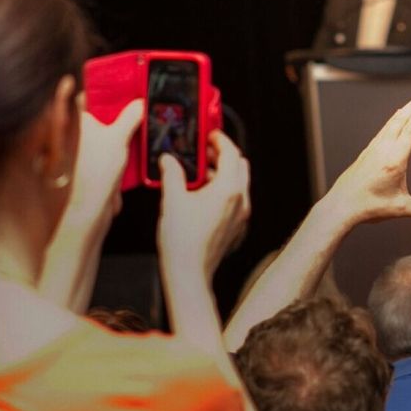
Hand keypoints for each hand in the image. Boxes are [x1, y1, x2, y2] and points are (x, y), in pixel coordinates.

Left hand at [61, 99, 142, 239]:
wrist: (94, 204)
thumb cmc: (96, 171)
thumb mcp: (117, 137)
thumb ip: (130, 117)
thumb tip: (141, 102)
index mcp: (85, 121)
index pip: (88, 96)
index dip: (102, 86)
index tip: (120, 79)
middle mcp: (90, 131)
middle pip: (107, 111)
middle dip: (124, 105)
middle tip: (143, 95)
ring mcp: (100, 146)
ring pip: (117, 128)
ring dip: (132, 123)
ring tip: (149, 114)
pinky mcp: (109, 159)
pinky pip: (124, 143)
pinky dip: (134, 140)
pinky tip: (148, 138)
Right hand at [158, 131, 249, 278]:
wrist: (189, 275)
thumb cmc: (181, 240)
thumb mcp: (172, 200)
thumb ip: (172, 174)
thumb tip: (168, 159)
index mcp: (228, 189)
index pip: (231, 153)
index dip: (220, 140)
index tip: (209, 135)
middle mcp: (241, 201)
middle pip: (239, 167)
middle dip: (223, 156)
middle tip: (203, 153)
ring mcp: (242, 216)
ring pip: (238, 184)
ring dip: (221, 174)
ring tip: (197, 175)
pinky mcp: (237, 228)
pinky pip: (236, 201)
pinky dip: (223, 192)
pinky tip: (202, 197)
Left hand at [324, 95, 410, 222]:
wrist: (341, 205)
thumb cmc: (367, 206)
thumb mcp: (401, 208)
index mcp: (394, 160)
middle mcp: (383, 150)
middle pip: (400, 120)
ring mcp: (373, 149)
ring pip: (390, 124)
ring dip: (403, 112)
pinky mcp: (367, 153)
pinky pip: (382, 131)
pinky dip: (391, 123)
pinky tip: (393, 124)